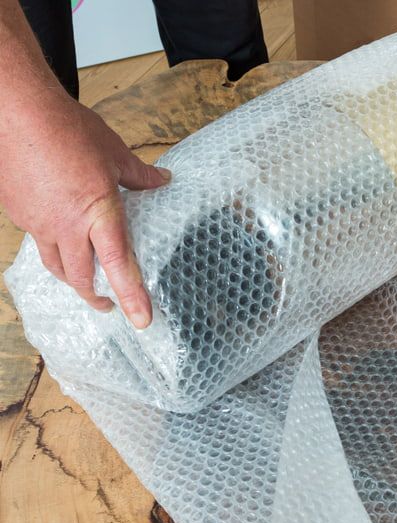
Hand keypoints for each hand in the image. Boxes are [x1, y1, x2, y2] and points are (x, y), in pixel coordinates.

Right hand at [0, 91, 168, 327]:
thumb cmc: (67, 129)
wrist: (16, 112)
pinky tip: (62, 241)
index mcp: (98, 213)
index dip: (132, 295)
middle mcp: (66, 226)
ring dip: (74, 279)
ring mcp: (38, 222)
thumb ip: (140, 175)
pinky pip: (38, 241)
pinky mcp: (18, 214)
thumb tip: (163, 181)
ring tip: (86, 283)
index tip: (142, 320)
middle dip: (97, 297)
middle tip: (110, 306)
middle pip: (82, 277)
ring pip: (56, 265)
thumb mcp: (115, 153)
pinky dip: (54, 248)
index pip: (119, 265)